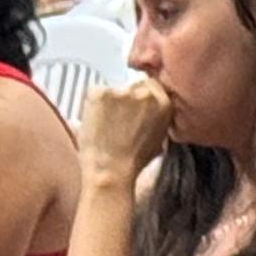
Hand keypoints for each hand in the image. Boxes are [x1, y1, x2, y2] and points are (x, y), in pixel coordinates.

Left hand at [76, 75, 172, 189]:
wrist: (111, 171)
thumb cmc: (133, 162)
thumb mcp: (159, 138)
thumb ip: (157, 118)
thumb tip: (149, 110)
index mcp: (163, 103)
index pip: (151, 85)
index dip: (139, 97)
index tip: (131, 107)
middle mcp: (145, 92)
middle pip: (131, 85)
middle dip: (124, 98)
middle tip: (115, 118)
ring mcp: (121, 90)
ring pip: (112, 89)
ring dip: (107, 102)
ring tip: (105, 125)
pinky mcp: (99, 92)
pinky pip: (95, 93)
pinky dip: (92, 105)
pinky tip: (95, 124)